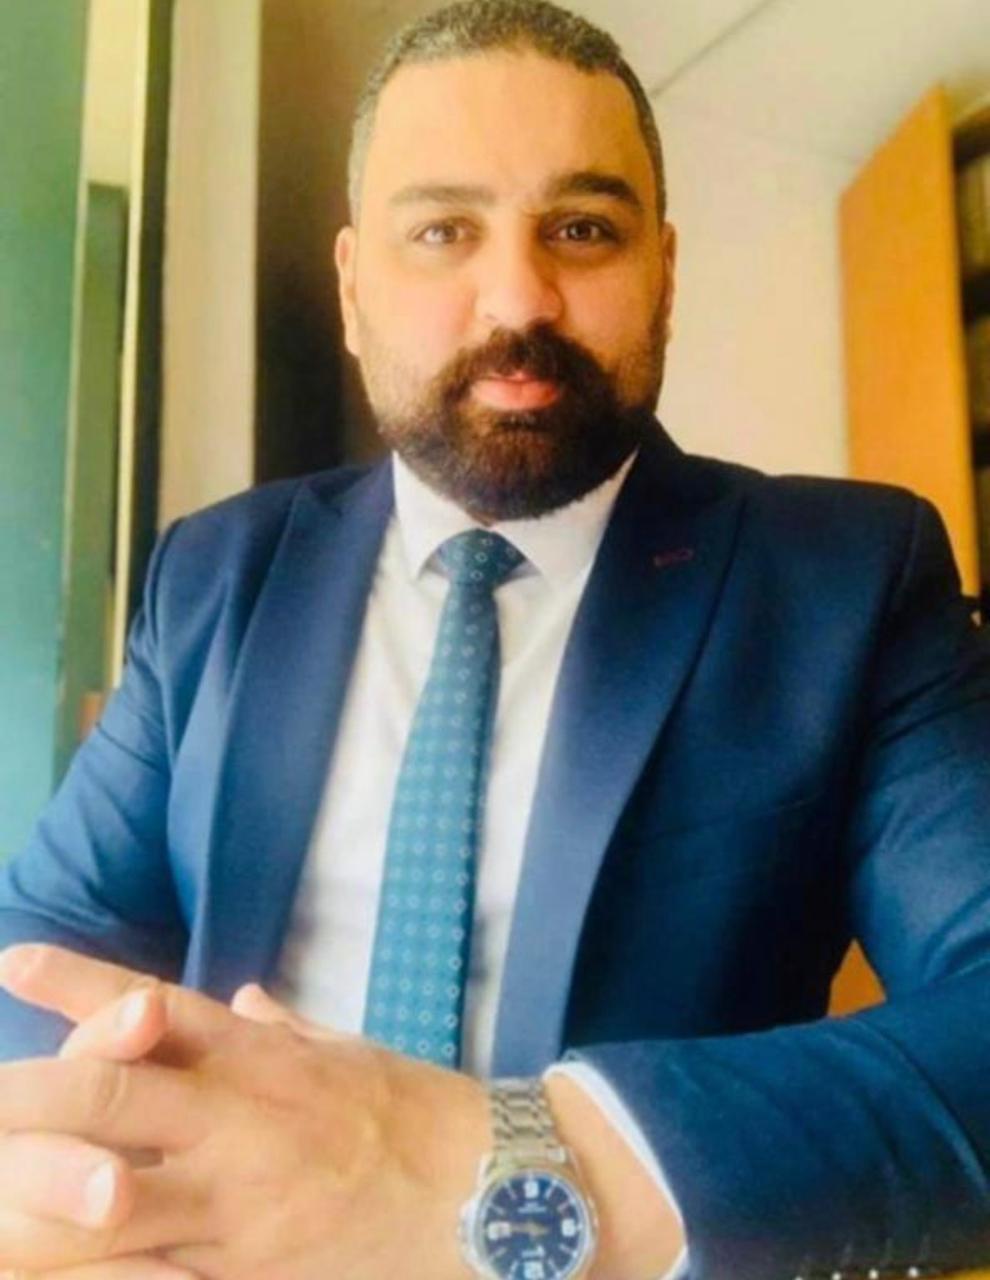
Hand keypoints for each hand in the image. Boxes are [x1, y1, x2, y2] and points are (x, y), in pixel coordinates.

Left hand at [0, 945, 488, 1279]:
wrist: (487, 1188)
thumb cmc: (413, 1112)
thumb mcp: (347, 1051)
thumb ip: (283, 1028)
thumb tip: (244, 998)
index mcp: (260, 1056)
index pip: (157, 1002)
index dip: (80, 981)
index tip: (15, 959)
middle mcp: (238, 1117)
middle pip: (109, 1091)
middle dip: (27, 1095)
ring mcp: (237, 1201)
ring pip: (108, 1195)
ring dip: (33, 1195)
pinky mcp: (247, 1272)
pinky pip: (152, 1275)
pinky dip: (95, 1273)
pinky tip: (46, 1266)